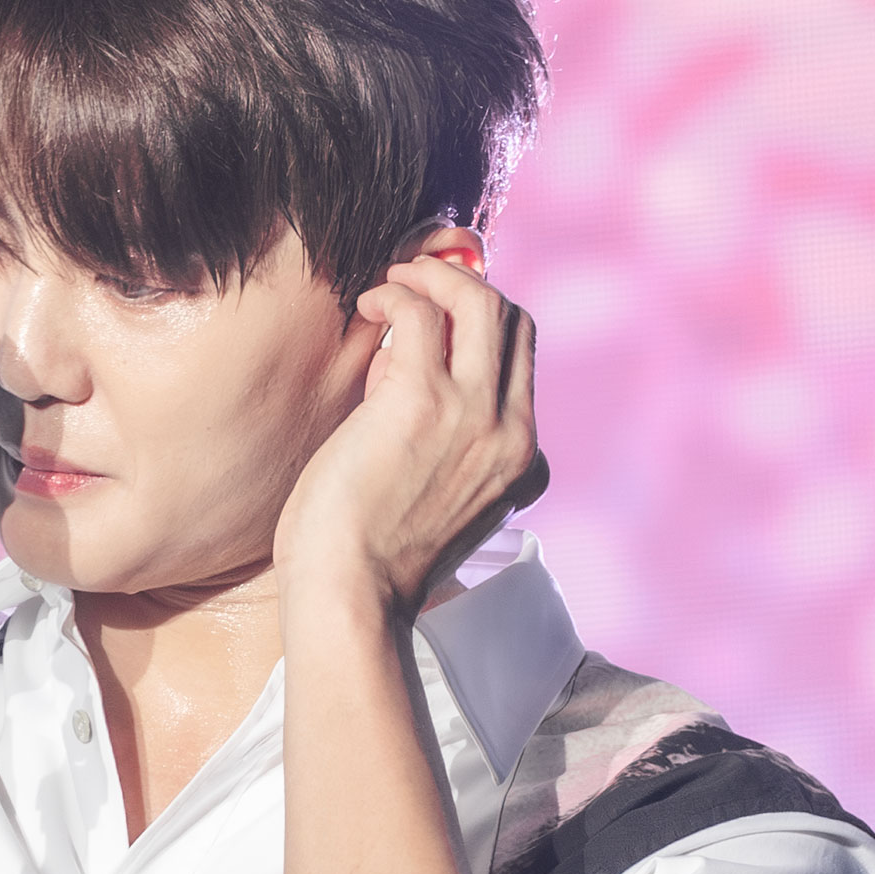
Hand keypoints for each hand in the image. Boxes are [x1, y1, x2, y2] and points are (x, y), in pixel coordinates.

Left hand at [275, 249, 546, 614]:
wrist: (351, 597)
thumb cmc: (370, 561)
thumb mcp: (438, 502)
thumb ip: (442, 444)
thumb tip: (402, 366)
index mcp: (522, 463)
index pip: (523, 367)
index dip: (476, 336)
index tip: (427, 338)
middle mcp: (511, 434)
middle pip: (514, 321)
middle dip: (464, 287)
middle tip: (415, 286)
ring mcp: (475, 416)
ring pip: (481, 300)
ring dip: (434, 276)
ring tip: (392, 281)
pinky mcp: (423, 401)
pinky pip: (423, 312)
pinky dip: (397, 293)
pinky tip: (369, 304)